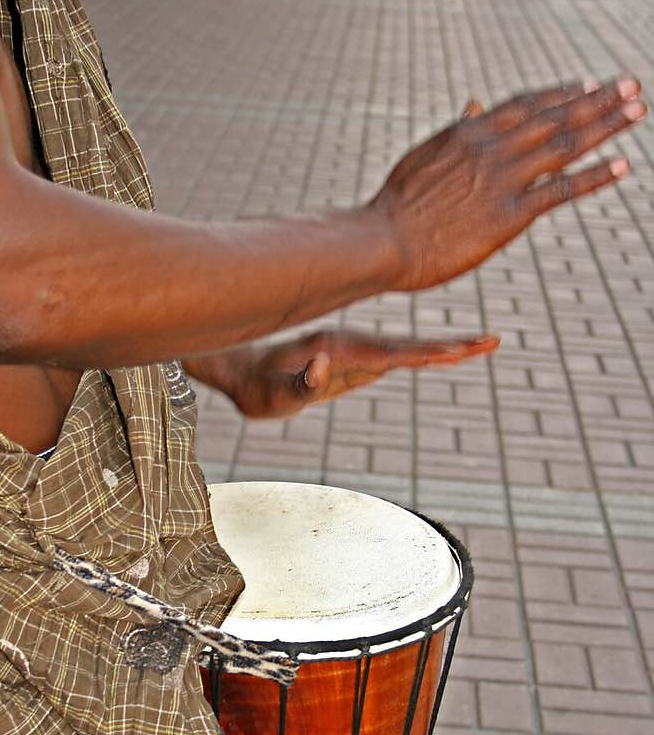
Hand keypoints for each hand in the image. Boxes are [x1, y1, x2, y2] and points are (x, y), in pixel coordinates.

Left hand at [187, 330, 499, 419]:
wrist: (242, 371)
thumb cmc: (257, 387)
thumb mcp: (274, 394)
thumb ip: (298, 381)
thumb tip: (322, 366)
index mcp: (340, 348)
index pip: (392, 353)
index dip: (426, 353)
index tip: (459, 351)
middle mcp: (353, 344)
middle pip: (410, 345)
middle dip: (452, 344)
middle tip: (492, 341)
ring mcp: (356, 350)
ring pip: (407, 348)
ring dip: (444, 346)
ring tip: (480, 345)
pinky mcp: (355, 360)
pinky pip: (396, 356)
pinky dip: (424, 354)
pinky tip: (443, 353)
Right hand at [370, 76, 645, 292]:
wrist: (383, 241)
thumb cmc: (395, 207)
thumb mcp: (423, 157)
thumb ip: (455, 131)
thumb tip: (473, 104)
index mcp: (469, 131)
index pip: (527, 103)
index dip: (562, 93)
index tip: (590, 84)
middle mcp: (492, 147)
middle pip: (557, 116)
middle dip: (599, 99)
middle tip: (632, 87)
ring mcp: (503, 179)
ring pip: (567, 144)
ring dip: (607, 125)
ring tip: (638, 110)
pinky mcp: (509, 215)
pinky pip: (561, 190)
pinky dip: (595, 175)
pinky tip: (623, 164)